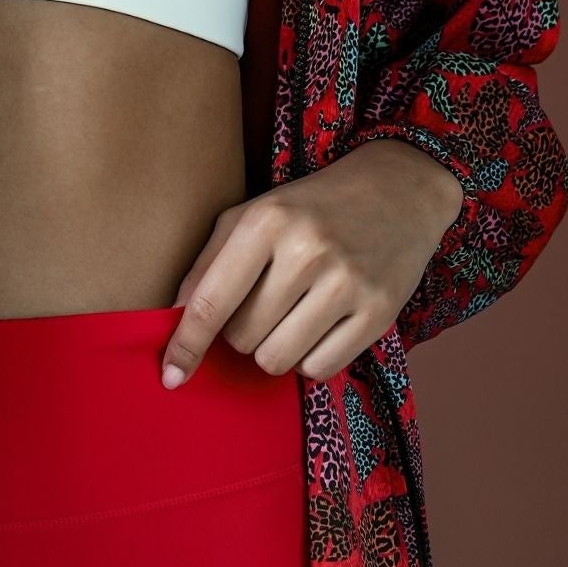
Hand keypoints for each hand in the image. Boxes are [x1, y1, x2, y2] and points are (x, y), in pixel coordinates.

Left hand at [160, 138, 463, 387]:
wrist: (398, 190)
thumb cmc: (310, 208)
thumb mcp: (252, 214)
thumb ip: (207, 262)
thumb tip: (175, 320)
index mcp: (265, 221)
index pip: (211, 301)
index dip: (186, 345)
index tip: (170, 376)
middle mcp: (306, 250)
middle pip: (242, 338)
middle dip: (242, 332)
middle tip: (265, 304)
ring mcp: (347, 283)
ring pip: (277, 360)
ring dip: (274, 349)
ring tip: (291, 316)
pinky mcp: (379, 312)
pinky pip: (319, 369)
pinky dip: (310, 358)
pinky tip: (320, 327)